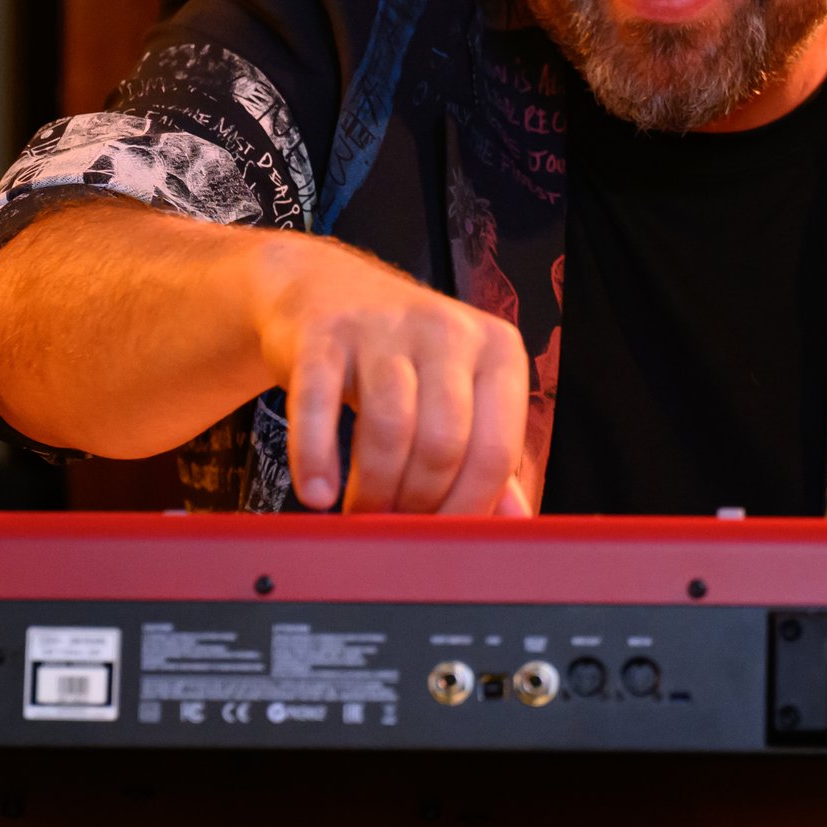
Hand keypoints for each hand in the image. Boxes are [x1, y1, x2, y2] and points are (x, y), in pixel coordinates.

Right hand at [254, 236, 532, 514]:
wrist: (325, 288)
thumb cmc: (403, 355)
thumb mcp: (459, 393)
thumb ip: (487, 456)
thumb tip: (510, 523)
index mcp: (498, 351)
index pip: (496, 449)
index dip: (468, 507)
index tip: (443, 537)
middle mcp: (448, 330)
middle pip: (445, 444)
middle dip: (418, 503)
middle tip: (395, 525)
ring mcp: (385, 326)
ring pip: (391, 427)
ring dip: (374, 488)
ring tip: (361, 510)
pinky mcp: (325, 333)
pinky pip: (319, 405)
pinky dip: (316, 458)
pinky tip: (317, 492)